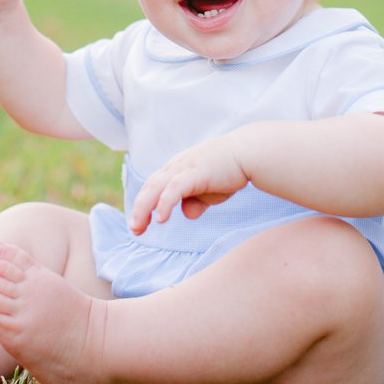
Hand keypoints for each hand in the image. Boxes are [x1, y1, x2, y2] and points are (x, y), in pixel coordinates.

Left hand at [129, 134, 249, 233]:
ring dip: (144, 208)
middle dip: (139, 209)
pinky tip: (161, 219)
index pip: (153, 186)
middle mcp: (176, 166)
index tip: (140, 224)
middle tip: (134, 230)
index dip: (144, 204)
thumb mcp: (210, 191)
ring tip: (138, 227)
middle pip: (149, 187)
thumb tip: (187, 214)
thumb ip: (197, 201)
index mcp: (177, 169)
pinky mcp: (194, 172)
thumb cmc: (230, 170)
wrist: (248, 153)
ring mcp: (184, 168)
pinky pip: (174, 189)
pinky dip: (164, 203)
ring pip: (156, 188)